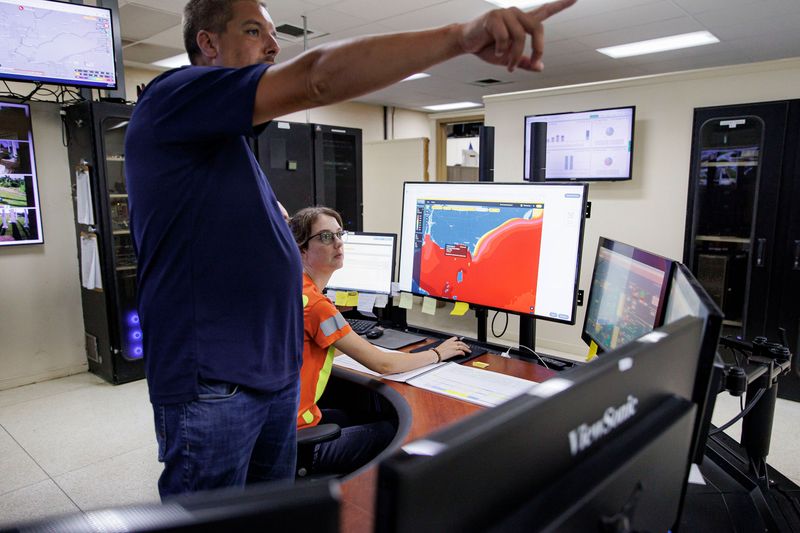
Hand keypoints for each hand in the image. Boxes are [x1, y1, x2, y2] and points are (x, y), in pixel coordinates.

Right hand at [435, 336, 469, 360]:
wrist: (436, 354)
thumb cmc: (437, 351)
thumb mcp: (442, 346)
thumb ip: (447, 346)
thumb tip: (448, 348)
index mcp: (448, 341)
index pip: (455, 338)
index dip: (459, 340)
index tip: (461, 341)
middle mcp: (452, 343)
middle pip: (461, 343)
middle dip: (465, 345)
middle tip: (467, 347)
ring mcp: (453, 347)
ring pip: (462, 347)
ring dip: (466, 349)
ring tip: (468, 351)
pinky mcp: (454, 352)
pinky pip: (461, 352)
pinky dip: (463, 353)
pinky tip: (464, 354)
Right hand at [459, 0, 576, 71]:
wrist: (466, 42)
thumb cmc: (487, 47)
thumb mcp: (508, 58)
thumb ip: (525, 62)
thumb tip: (540, 67)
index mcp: (523, 22)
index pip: (545, 10)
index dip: (561, 5)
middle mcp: (517, 14)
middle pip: (538, 28)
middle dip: (538, 48)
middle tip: (534, 62)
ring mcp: (505, 14)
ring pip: (520, 37)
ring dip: (515, 56)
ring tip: (508, 64)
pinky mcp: (494, 17)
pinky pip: (504, 38)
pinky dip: (500, 50)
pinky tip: (494, 51)